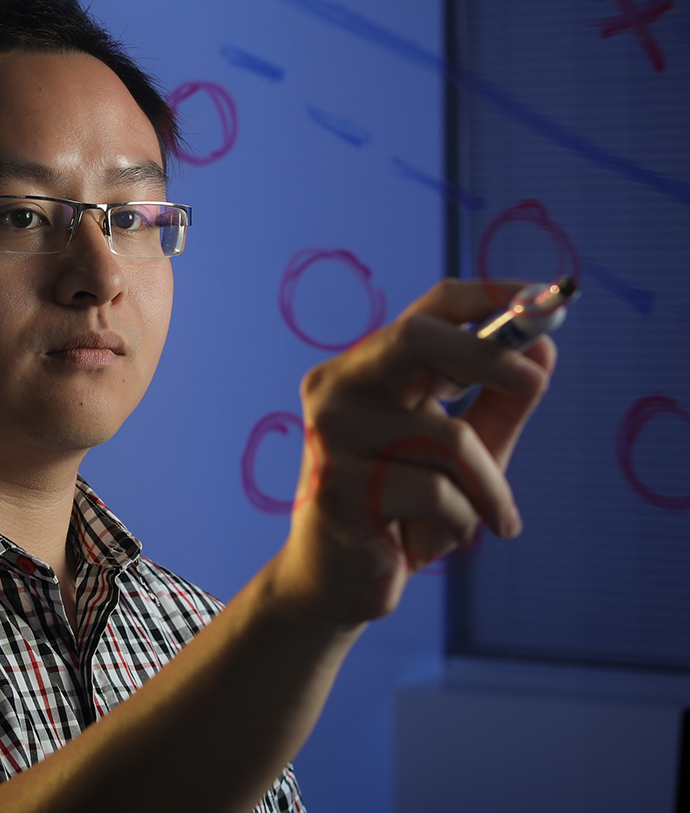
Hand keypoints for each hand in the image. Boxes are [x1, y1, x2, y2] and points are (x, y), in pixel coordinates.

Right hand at [280, 278, 555, 625]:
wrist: (340, 580)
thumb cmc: (405, 509)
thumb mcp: (467, 451)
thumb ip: (501, 401)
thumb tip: (542, 346)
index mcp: (372, 368)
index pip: (429, 309)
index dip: (489, 296)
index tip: (543, 300)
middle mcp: (340, 386)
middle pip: (415, 336)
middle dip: (485, 355)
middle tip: (535, 381)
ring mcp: (331, 432)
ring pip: (445, 437)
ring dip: (489, 488)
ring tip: (492, 519)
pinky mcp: (336, 484)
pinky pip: (435, 492)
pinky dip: (463, 520)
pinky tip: (441, 536)